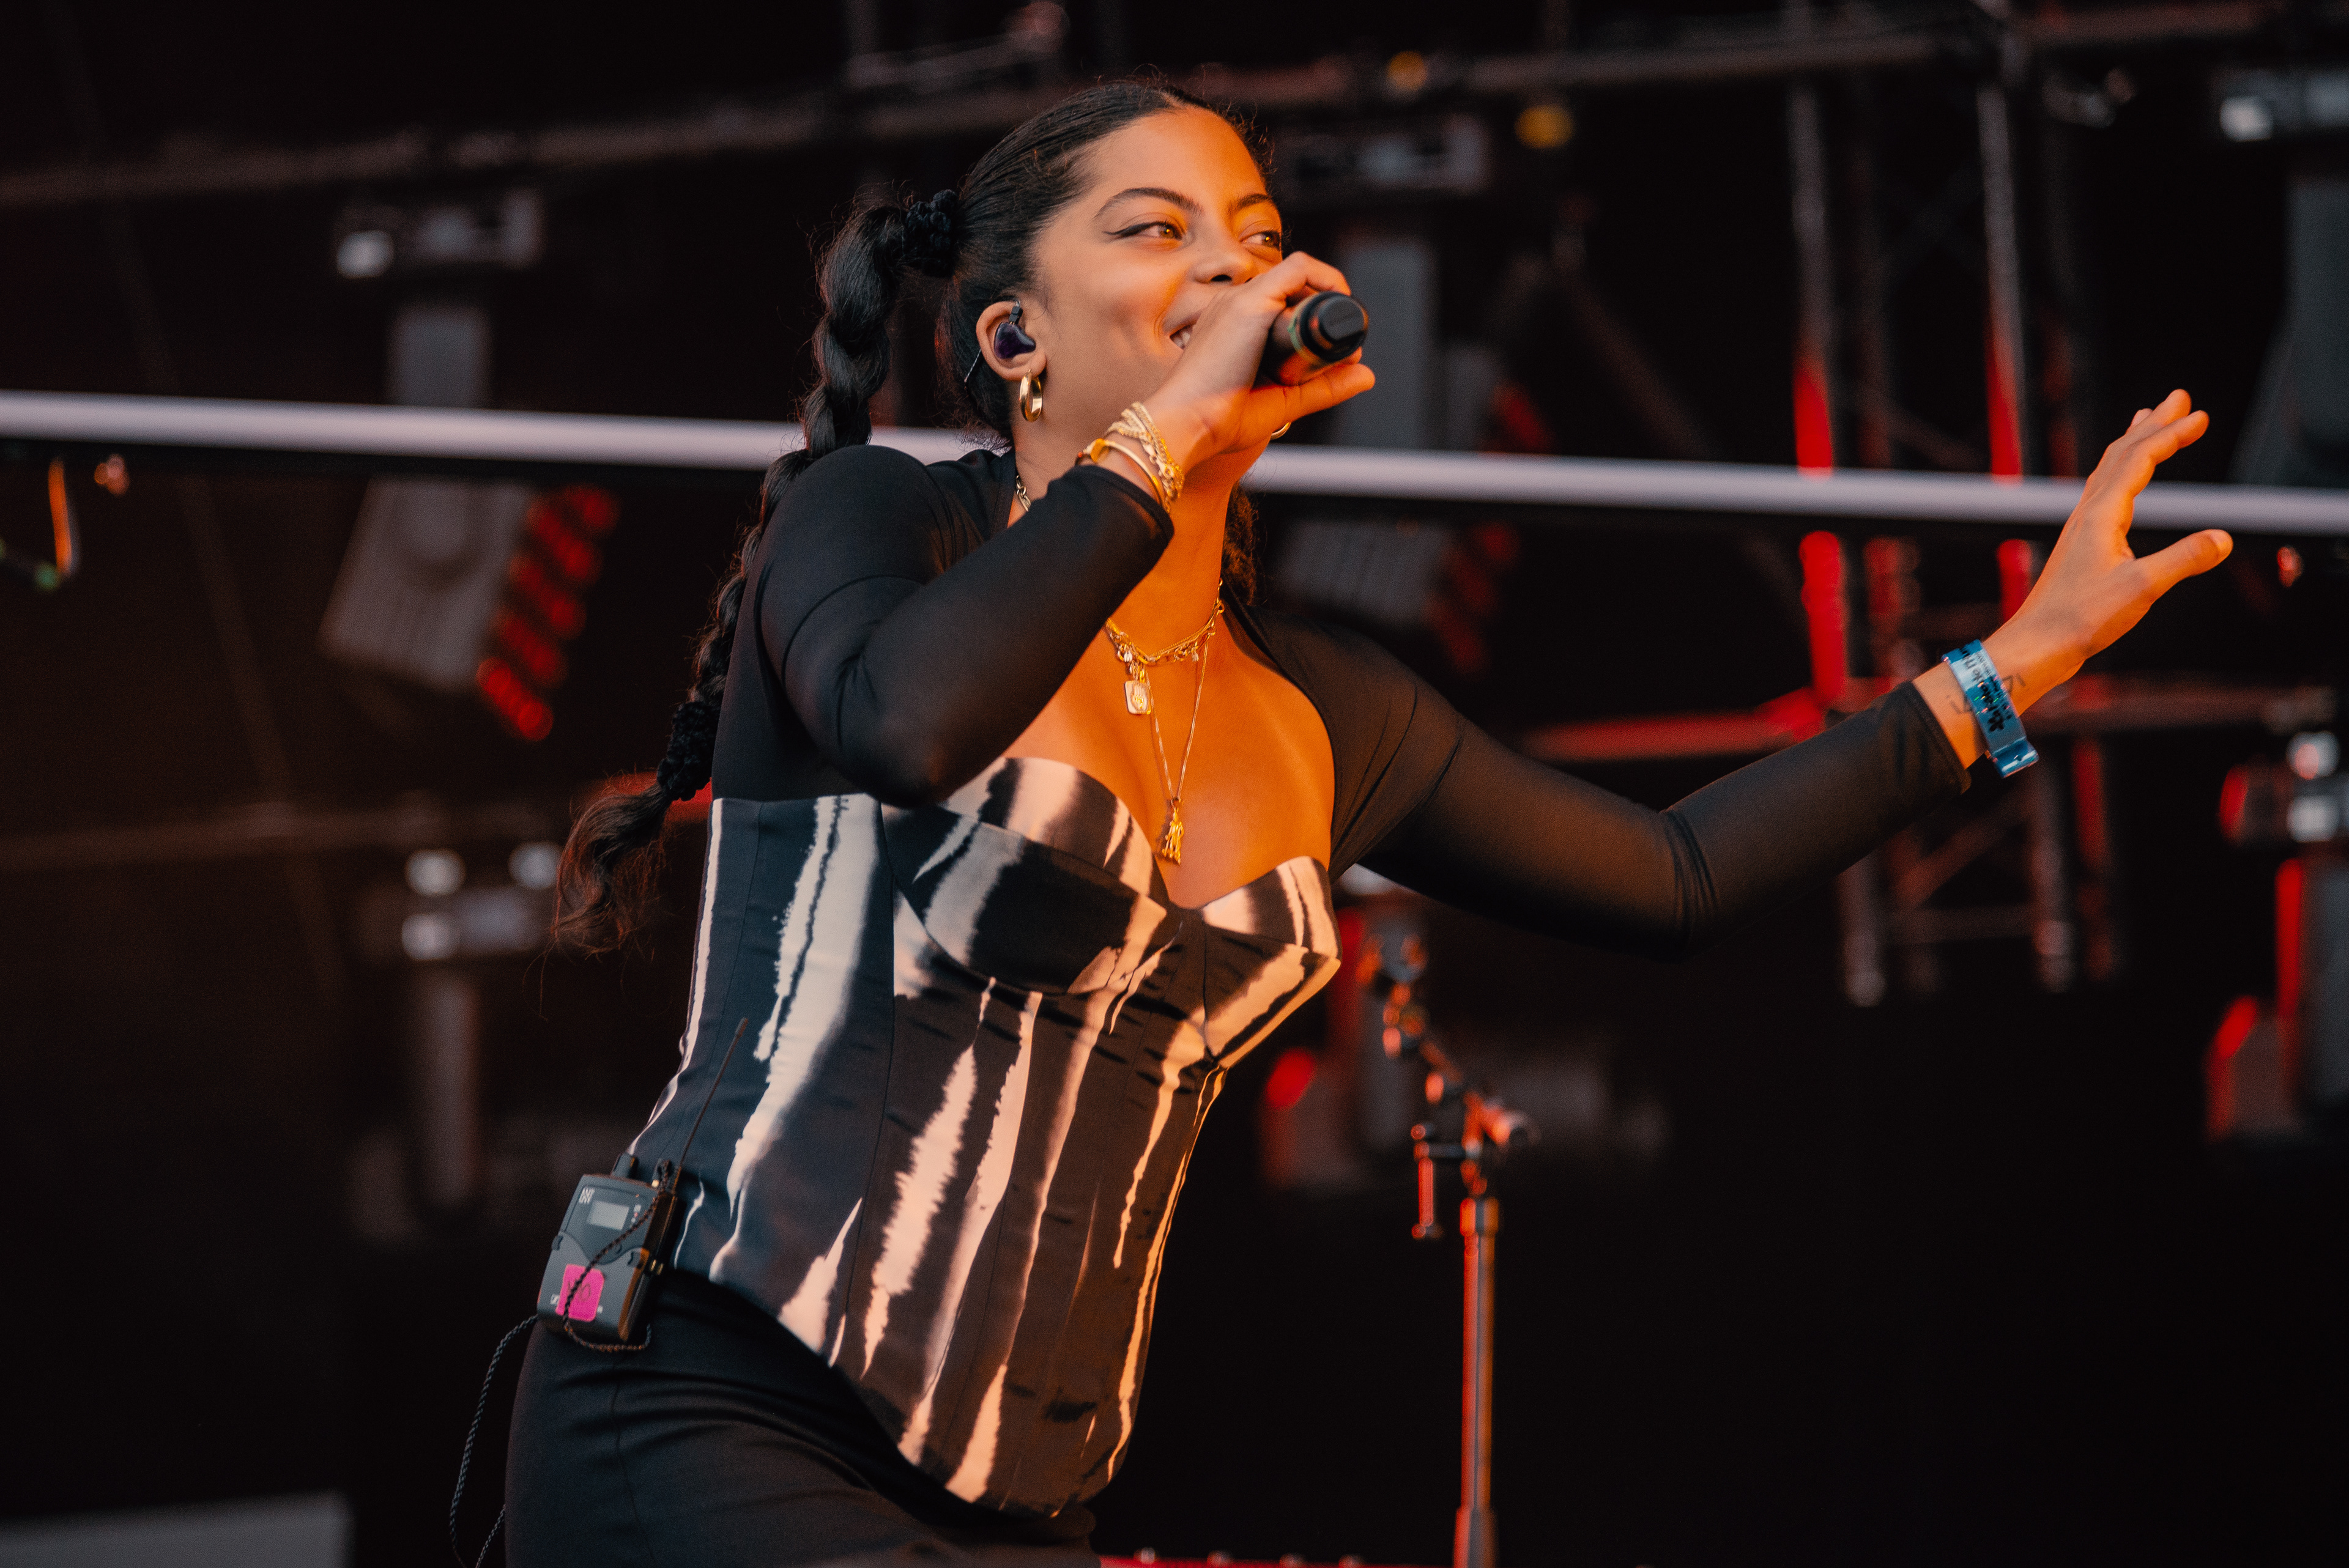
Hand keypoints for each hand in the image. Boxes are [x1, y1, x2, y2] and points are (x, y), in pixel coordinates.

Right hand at [1142, 251, 1376, 469]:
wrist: (1188, 425)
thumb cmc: (1220, 417)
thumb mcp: (1285, 399)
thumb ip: (1325, 385)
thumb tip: (1367, 374)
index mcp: (1232, 323)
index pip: (1280, 298)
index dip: (1313, 312)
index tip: (1335, 345)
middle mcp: (1233, 303)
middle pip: (1292, 285)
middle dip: (1326, 306)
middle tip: (1346, 341)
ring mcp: (1240, 299)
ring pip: (1298, 274)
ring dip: (1329, 294)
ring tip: (1344, 328)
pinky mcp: (1251, 303)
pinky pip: (1299, 269)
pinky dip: (1327, 279)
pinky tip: (1340, 303)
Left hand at [1988, 388, 2230, 701]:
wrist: (2037, 644)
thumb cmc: (2080, 619)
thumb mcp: (2141, 589)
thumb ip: (2183, 560)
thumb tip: (2222, 539)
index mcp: (2102, 515)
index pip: (2140, 460)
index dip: (2171, 434)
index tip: (2199, 415)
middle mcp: (2088, 514)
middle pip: (2122, 455)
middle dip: (2153, 425)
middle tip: (2177, 397)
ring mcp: (2082, 529)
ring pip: (2109, 472)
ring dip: (2134, 444)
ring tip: (2148, 421)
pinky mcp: (2081, 547)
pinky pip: (2103, 494)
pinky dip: (2119, 474)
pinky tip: (2122, 485)